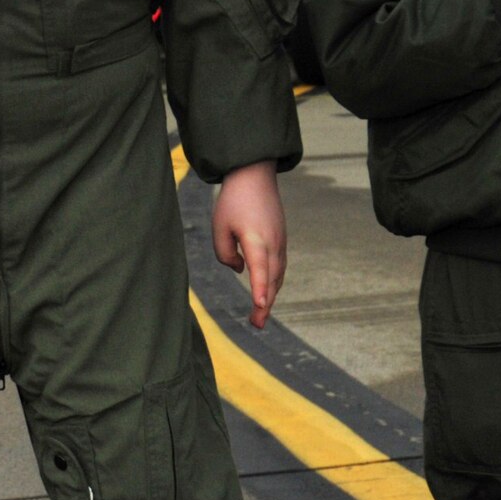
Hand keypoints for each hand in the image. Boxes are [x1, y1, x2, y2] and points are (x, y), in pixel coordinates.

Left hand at [211, 160, 285, 329]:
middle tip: (256, 324)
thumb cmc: (234, 200)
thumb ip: (224, 253)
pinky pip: (279, 266)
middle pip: (271, 280)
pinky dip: (273, 282)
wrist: (255, 175)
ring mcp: (280, 242)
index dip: (260, 290)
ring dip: (270, 295)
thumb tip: (240, 269)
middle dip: (265, 304)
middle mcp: (272, 244)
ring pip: (277, 275)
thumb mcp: (220, 226)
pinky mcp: (280, 239)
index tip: (260, 307)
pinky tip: (266, 291)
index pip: (260, 270)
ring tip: (259, 315)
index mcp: (256, 240)